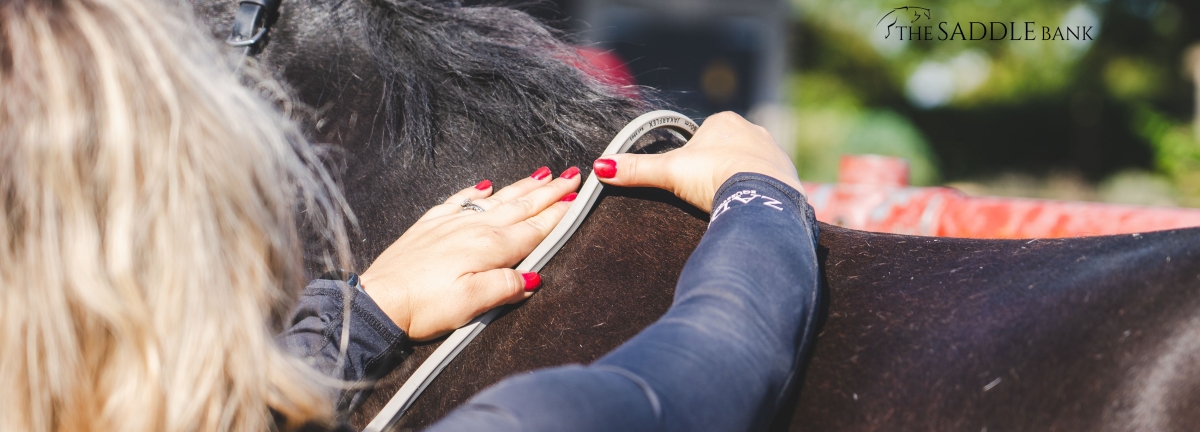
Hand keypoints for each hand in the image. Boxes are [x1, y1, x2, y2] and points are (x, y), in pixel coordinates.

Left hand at [359, 167, 581, 340]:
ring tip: (543, 174)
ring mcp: (451, 223)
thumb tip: (533, 277)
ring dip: (522, 186)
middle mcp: (474, 228)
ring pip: (496, 198)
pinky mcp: (430, 225)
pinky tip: (486, 185)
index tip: (579, 199)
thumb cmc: (425, 306)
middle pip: (521, 206)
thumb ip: (506, 286)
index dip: (559, 214)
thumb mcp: (473, 304)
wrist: (378, 300)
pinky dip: (477, 191)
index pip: (534, 228)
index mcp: (490, 247)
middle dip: (549, 191)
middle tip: (572, 176)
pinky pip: (460, 200)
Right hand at [592, 111, 802, 212]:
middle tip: (705, 192)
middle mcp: (754, 130)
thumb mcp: (670, 172)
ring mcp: (775, 153)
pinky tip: (749, 208)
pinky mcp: (789, 176)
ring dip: (740, 181)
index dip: (693, 156)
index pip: (703, 134)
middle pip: (728, 149)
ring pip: (750, 166)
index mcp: (725, 121)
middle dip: (717, 168)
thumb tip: (600, 168)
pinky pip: (770, 185)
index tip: (688, 177)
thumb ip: (638, 170)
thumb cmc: (714, 176)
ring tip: (727, 202)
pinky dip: (759, 194)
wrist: (761, 198)